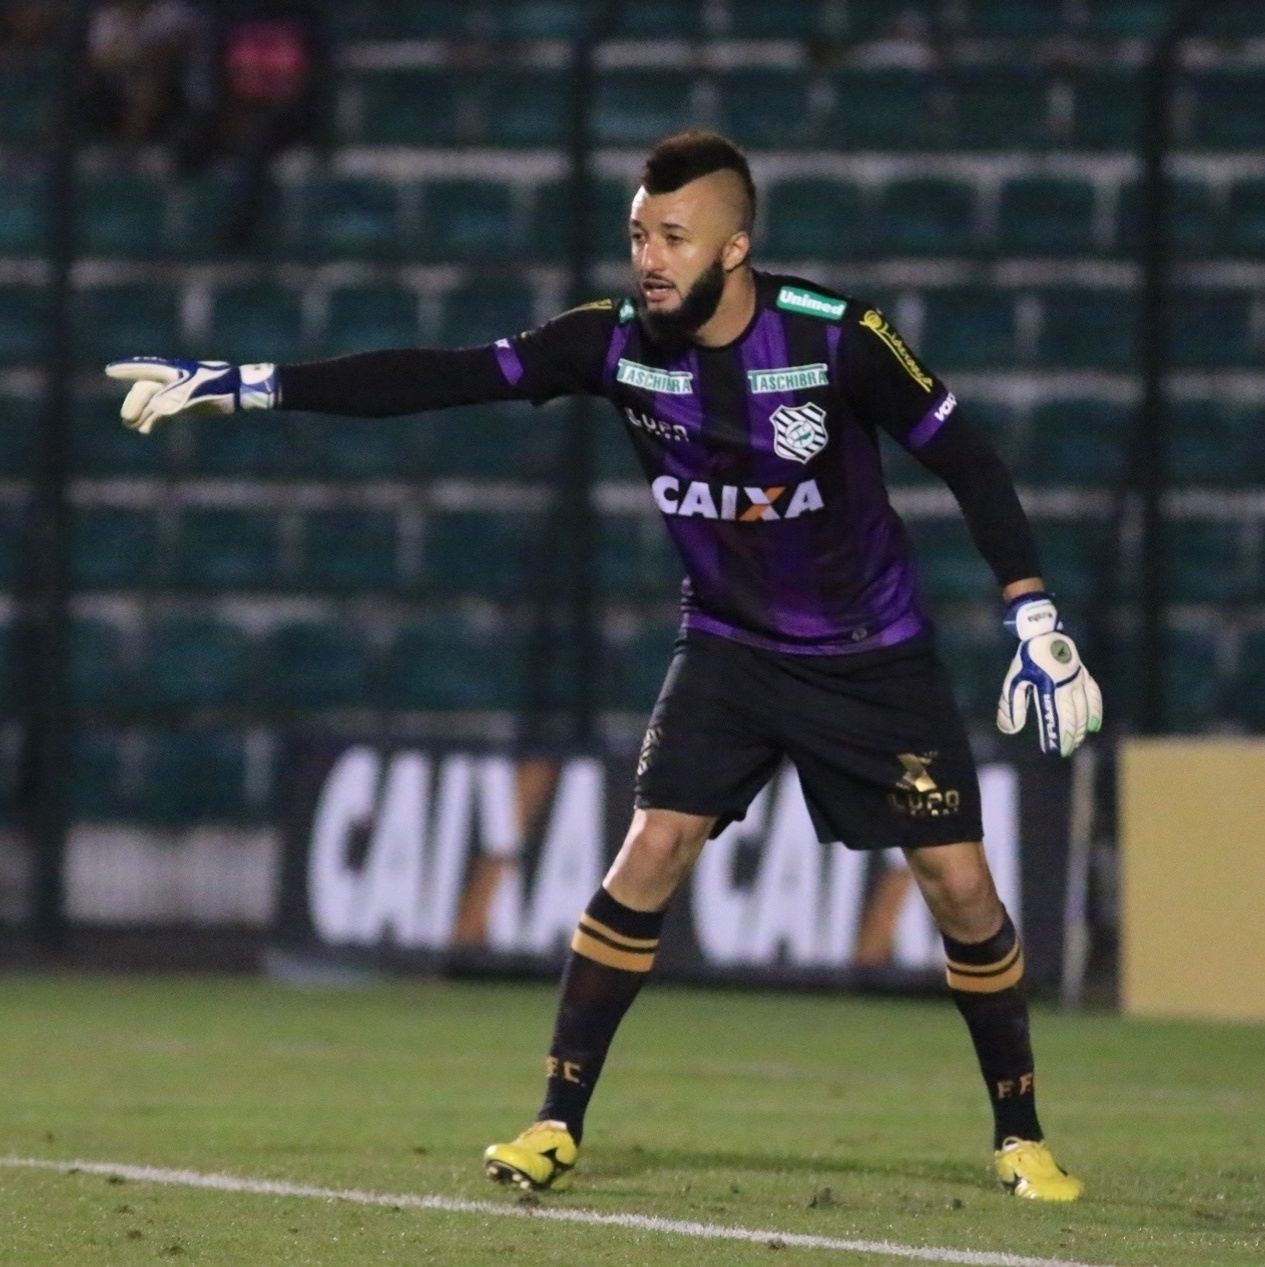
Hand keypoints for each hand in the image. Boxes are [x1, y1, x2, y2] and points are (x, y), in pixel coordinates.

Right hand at [104, 357, 276, 433]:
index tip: (110, 371)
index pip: (145, 369)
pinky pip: (161, 412)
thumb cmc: (219, 386)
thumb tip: (156, 408)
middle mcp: (170, 380)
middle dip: (134, 403)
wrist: (238, 391)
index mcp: (172, 371)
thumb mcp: (198, 392)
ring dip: (141, 414)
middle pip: (144, 390)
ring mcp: (175, 392)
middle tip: (127, 418)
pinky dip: (152, 420)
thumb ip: (177, 397)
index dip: (127, 370)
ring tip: (132, 426)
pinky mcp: (181, 405)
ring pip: (151, 402)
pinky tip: (145, 430)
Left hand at [995, 593, 1102, 756]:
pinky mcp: (1083, 676)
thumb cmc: (1026, 659)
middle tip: (1066, 751)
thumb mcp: (1014, 681)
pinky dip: (1094, 712)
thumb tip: (1010, 730)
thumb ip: (1012, 706)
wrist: (1044, 634)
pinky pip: (1093, 696)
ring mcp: (1077, 681)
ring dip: (1081, 728)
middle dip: (1070, 736)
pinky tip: (1093, 726)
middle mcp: (1066, 686)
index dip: (1055, 737)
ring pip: (1084, 710)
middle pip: (1072, 718)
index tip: (1053, 751)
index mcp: (1049, 688)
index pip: (1054, 719)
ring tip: (1078, 742)